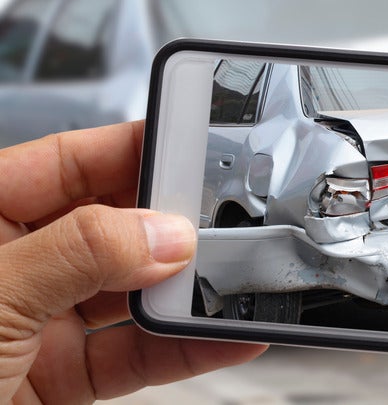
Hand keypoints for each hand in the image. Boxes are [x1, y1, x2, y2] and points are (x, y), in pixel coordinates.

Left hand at [0, 122, 266, 402]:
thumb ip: (80, 253)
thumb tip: (164, 233)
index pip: (66, 163)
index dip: (129, 149)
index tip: (189, 144)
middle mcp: (14, 265)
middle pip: (109, 226)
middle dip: (167, 226)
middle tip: (218, 224)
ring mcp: (38, 324)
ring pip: (128, 293)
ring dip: (183, 292)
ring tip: (230, 283)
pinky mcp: (62, 378)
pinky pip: (134, 354)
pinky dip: (182, 347)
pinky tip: (220, 335)